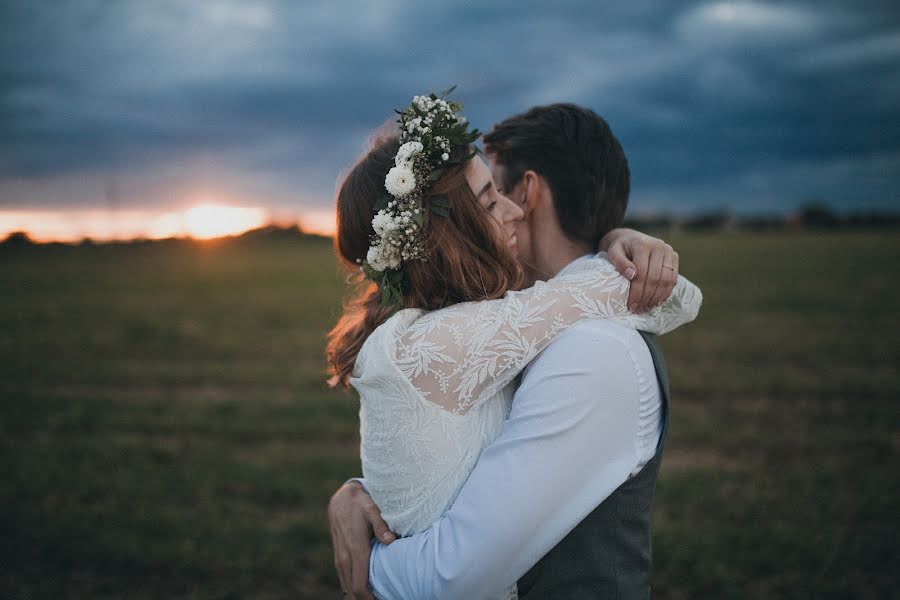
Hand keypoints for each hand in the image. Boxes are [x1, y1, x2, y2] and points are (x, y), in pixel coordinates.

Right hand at [328, 480, 395, 598]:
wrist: (342, 497)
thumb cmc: (361, 503)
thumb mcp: (373, 509)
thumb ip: (381, 525)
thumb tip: (391, 540)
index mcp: (356, 549)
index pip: (359, 585)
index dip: (368, 599)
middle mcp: (345, 556)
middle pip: (352, 590)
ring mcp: (340, 556)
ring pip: (346, 585)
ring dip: (356, 595)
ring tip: (371, 599)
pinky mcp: (338, 554)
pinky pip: (343, 577)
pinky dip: (351, 587)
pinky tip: (359, 593)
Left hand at [599, 228, 679, 312]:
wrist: (630, 238)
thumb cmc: (619, 248)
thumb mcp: (613, 252)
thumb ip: (619, 262)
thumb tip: (632, 275)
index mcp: (643, 245)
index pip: (642, 273)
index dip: (637, 291)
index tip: (631, 305)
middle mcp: (659, 246)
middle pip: (655, 278)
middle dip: (646, 297)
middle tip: (638, 310)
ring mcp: (669, 251)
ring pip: (667, 280)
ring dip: (657, 297)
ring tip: (646, 308)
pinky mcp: (674, 257)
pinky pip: (673, 278)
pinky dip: (666, 292)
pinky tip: (656, 302)